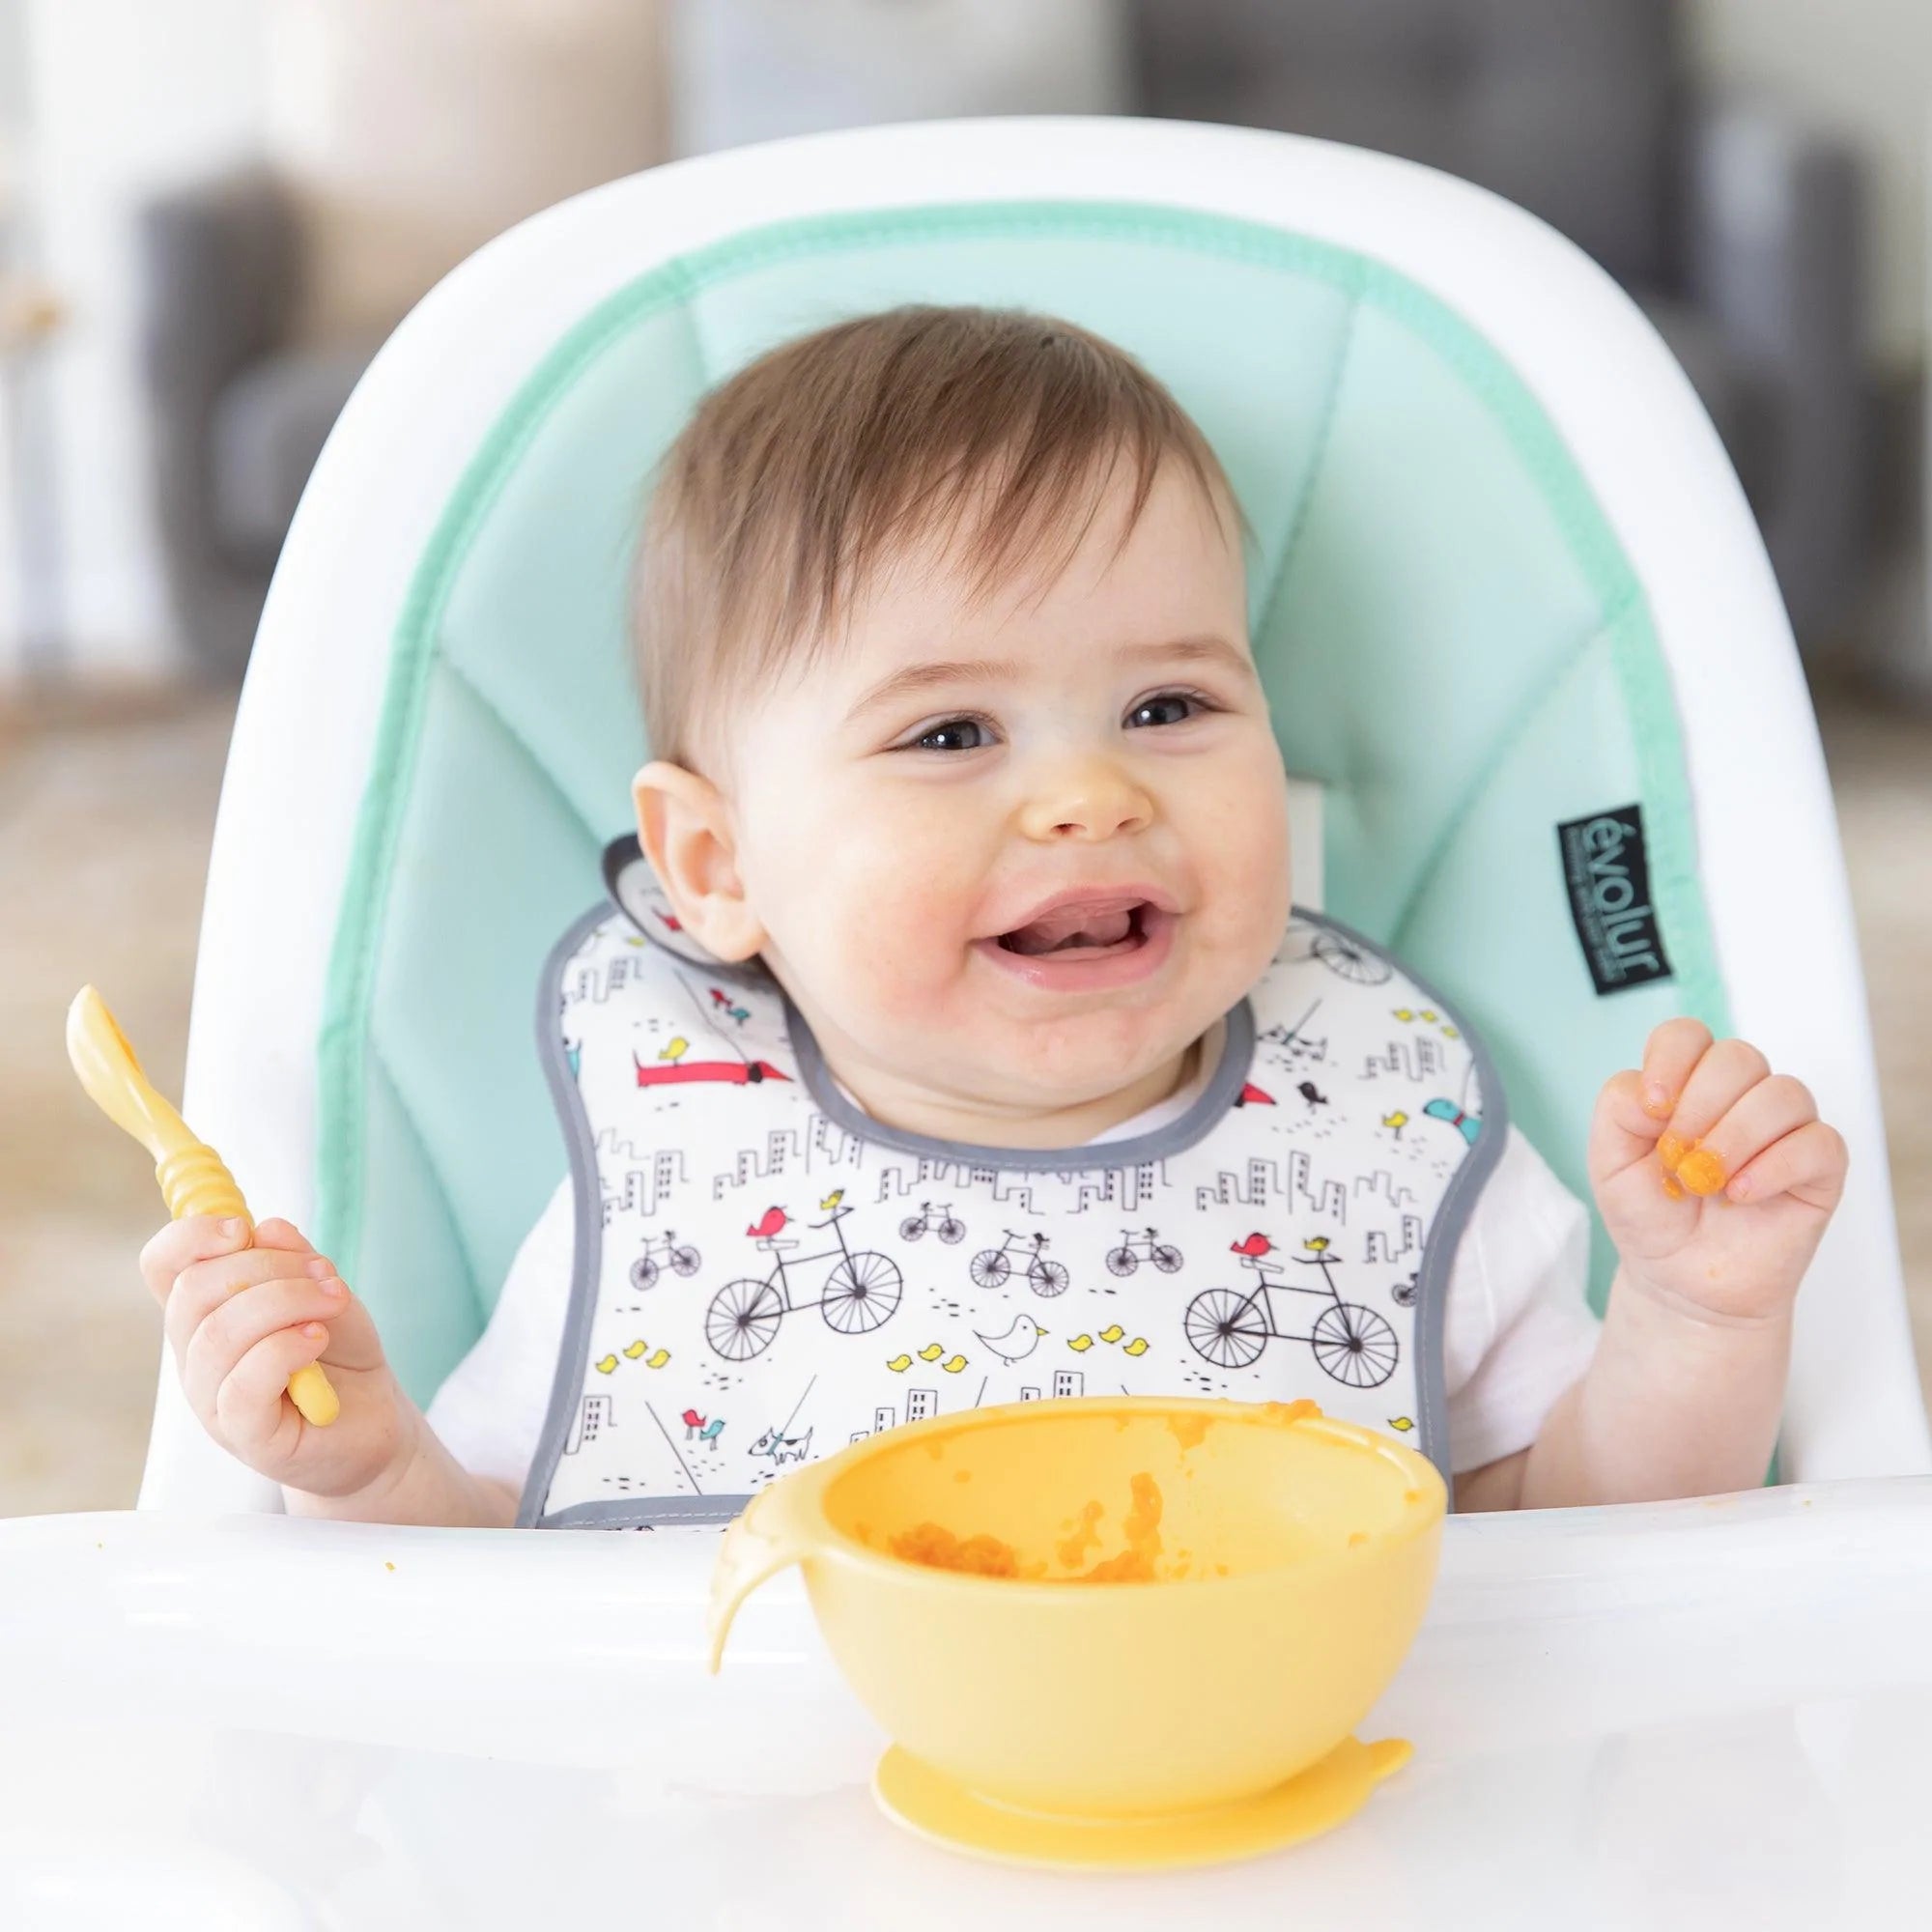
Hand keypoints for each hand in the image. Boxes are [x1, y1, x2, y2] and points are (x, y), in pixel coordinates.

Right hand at [139, 1215, 412, 1497]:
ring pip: (220, 1333)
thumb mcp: (325, 1292)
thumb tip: (266, 1228)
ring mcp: (213, 1402)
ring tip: (334, 1300)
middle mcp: (197, 1358)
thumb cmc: (341, 1355)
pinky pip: (244, 1384)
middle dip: (266, 1266)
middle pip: (193, 1291)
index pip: (163, 1267)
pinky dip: (286, 1347)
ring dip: (287, 1300)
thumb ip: (295, 1260)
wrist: (375, 1422)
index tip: (241, 1227)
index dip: (189, 1238)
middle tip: (323, 1273)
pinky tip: (318, 1338)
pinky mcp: (246, 1437)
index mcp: (205, 1315)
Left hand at [1589, 1019, 1846, 1324]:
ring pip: (1783, 1093)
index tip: (1653, 1108)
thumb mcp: (1608, 1161)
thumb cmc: (1648, 1214)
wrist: (1678, 1279)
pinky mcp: (1819, 1167)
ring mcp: (1784, 1128)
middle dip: (1700, 1107)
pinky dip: (1774, 1166)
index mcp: (1687, 1083)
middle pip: (1738, 1058)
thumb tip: (1654, 1089)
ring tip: (1707, 1182)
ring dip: (1736, 1137)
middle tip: (1678, 1159)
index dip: (1671, 1060)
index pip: (1687, 1035)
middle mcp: (1740, 1095)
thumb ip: (1617, 1110)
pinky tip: (1742, 1195)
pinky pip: (1819, 1142)